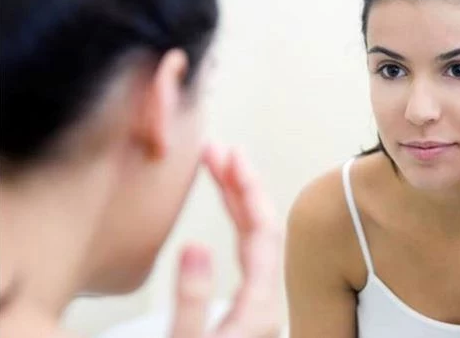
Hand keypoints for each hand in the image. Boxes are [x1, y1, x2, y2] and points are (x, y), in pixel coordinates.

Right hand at [170, 146, 283, 337]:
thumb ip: (192, 301)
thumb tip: (196, 245)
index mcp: (260, 306)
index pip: (261, 232)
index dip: (245, 189)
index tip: (226, 155)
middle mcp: (266, 300)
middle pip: (262, 229)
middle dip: (241, 185)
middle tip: (220, 152)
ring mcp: (259, 303)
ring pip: (257, 240)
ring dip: (240, 202)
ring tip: (221, 170)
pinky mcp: (247, 308)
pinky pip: (249, 254)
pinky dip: (237, 225)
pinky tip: (228, 214)